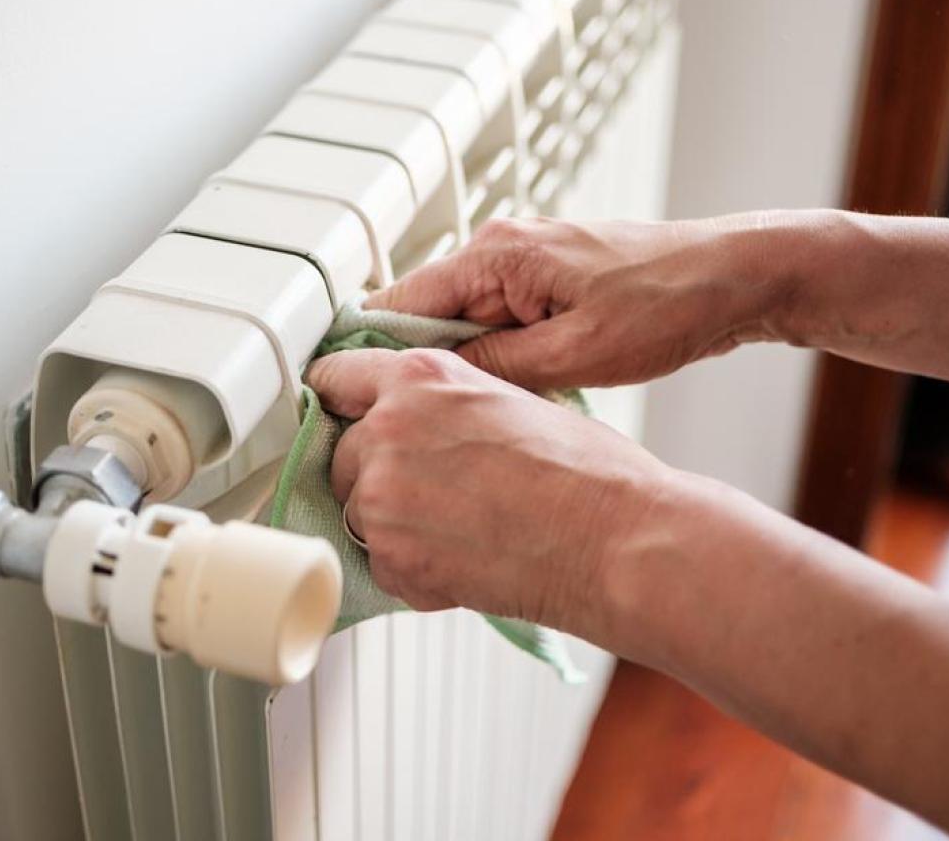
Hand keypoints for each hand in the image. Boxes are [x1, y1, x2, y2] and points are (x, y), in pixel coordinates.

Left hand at [305, 346, 674, 634]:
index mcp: (419, 378)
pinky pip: (381, 565)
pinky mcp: (391, 558)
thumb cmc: (586, 472)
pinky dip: (414, 570)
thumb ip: (450, 403)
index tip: (343, 416)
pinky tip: (468, 559)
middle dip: (381, 473)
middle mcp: (388, 429)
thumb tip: (430, 418)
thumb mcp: (513, 398)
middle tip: (442, 491)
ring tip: (464, 528)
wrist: (611, 538)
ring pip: (360, 512)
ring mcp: (382, 497)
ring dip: (397, 524)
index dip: (344, 402)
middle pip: (345, 453)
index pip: (337, 378)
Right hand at [367, 213, 814, 388]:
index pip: (399, 304)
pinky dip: (493, 361)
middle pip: (425, 317)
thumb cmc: (670, 305)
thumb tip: (432, 384)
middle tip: (405, 430)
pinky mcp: (548, 283)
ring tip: (454, 425)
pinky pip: (497, 325)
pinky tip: (503, 402)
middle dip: (416, 371)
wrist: (737, 278)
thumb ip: (496, 367)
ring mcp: (525, 263)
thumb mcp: (576, 354)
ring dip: (460, 370)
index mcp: (497, 254)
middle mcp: (501, 248)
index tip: (351, 405)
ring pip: (462, 325)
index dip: (371, 358)